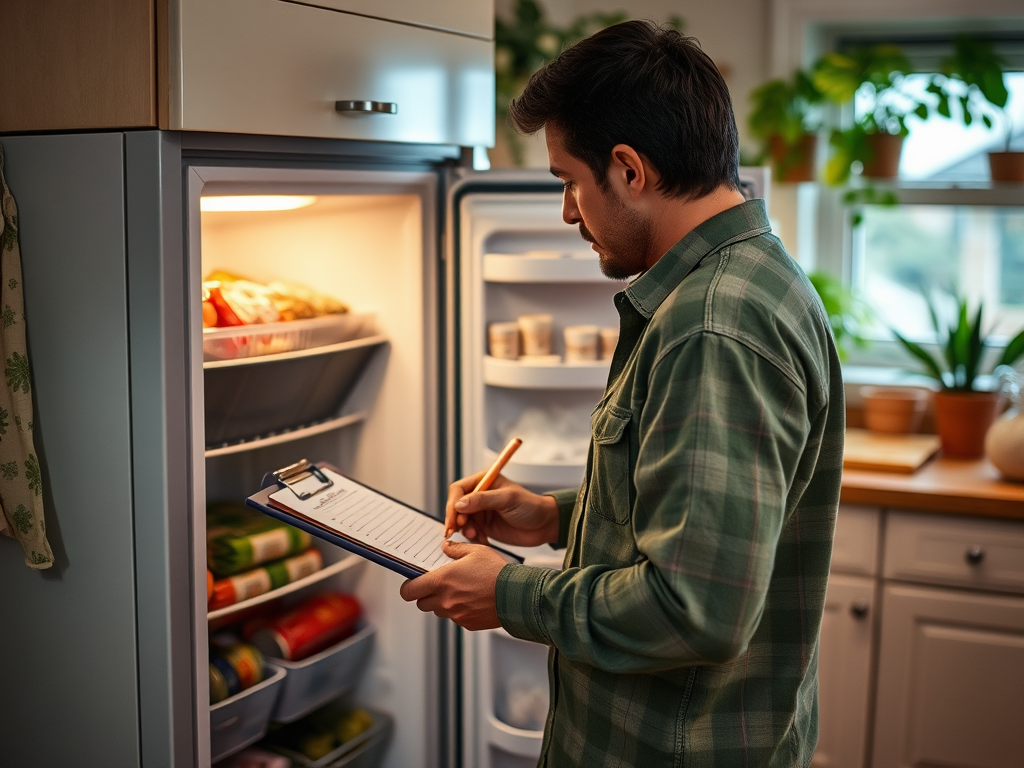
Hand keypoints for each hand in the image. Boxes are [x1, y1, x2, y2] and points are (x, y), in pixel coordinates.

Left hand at [399, 540, 506, 629]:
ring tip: (460, 591)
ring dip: (443, 603)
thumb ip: (455, 549)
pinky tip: (472, 600)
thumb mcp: (476, 551)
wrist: (515, 595)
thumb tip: (445, 547)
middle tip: (439, 585)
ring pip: (438, 611)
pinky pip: (455, 618)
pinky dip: (459, 611)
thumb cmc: (496, 571)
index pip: (409, 591)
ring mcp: (455, 614)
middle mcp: (445, 600)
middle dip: (426, 595)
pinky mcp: (466, 624)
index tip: (413, 584)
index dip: (408, 587)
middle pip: (421, 603)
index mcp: (442, 580)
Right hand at [444, 472, 558, 546]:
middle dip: (456, 520)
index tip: (455, 520)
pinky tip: (484, 541)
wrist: (544, 525)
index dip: (453, 504)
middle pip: (456, 506)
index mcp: (484, 481)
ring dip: (465, 530)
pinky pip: (469, 532)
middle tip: (462, 531)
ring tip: (477, 536)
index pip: (458, 489)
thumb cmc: (530, 506)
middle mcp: (479, 495)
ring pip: (461, 521)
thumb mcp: (508, 499)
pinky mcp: (484, 526)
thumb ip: (483, 500)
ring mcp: (480, 511)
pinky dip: (473, 538)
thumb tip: (458, 504)